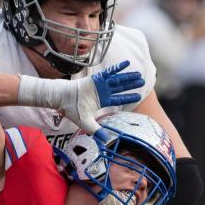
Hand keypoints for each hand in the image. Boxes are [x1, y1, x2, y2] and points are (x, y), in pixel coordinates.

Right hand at [18, 61, 142, 133]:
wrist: (62, 99)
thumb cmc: (72, 110)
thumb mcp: (86, 123)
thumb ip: (97, 131)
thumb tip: (106, 141)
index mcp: (102, 101)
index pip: (118, 100)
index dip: (128, 98)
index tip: (138, 96)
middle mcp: (103, 92)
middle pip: (120, 88)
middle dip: (131, 86)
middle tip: (142, 83)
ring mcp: (100, 84)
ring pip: (118, 80)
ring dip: (128, 77)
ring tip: (139, 75)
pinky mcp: (96, 78)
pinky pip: (110, 72)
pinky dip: (118, 68)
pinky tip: (127, 64)